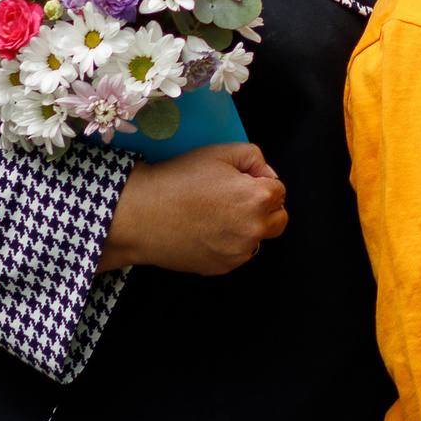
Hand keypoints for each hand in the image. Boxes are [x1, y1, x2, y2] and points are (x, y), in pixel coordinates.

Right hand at [95, 142, 287, 274]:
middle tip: (237, 198)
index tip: (240, 180)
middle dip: (266, 208)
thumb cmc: (178, 180)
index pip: (280, 190)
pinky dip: (230, 244)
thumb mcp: (220, 152)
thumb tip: (267, 175)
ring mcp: (237, 253)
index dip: (262, 181)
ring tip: (217, 215)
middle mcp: (253, 230)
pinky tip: (206, 230)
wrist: (140, 215)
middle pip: (279, 219)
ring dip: (248, 227)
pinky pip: (237, 254)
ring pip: (258, 239)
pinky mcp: (221, 268)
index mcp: (257, 199)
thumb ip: (255, 158)